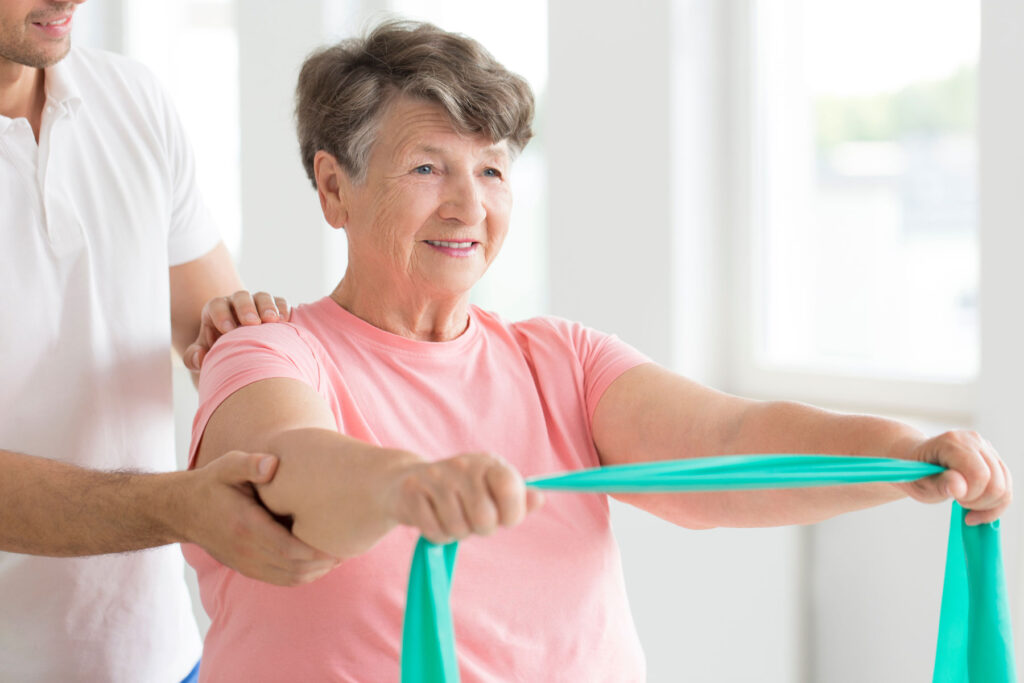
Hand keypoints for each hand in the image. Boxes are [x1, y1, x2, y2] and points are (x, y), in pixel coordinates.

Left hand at [183, 290, 289, 372]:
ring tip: (272, 320)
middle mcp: (236, 305)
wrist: (240, 357)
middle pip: (241, 297)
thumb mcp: (201, 359)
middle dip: (246, 308)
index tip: (228, 330)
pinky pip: (280, 302)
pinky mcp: (275, 310)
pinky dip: (283, 309)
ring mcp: (257, 305)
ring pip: (262, 297)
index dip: (222, 315)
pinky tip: (285, 321)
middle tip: (252, 323)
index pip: (216, 305)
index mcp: (216, 312)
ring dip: (268, 306)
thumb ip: (192, 358)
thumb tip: (199, 356)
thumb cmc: (218, 356)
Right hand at [183, 451, 338, 584]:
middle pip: (294, 569)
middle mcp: (246, 551)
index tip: (340, 543)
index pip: (289, 549)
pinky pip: (280, 580)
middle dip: (323, 563)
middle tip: (348, 549)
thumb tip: (272, 464)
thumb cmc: (213, 484)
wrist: (183, 510)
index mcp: (246, 527)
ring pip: (289, 579)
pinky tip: (318, 563)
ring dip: (316, 572)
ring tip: (337, 557)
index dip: (317, 551)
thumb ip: (249, 464)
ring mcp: (245, 564)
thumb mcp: (227, 466)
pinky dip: (302, 576)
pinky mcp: (246, 569)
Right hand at [386, 453, 544, 544]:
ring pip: (458, 528)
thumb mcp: (490, 490)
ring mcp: (435, 477)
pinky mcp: (412, 492)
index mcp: (488, 463)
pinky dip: (437, 535)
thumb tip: (540, 499)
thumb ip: (517, 497)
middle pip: (485, 518)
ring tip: (451, 518)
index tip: (504, 517)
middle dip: (481, 529)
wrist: (406, 481)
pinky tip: (434, 520)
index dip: (512, 513)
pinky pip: (434, 531)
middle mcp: (462, 465)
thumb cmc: (459, 492)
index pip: (510, 488)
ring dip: (457, 533)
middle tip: (473, 520)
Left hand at [897, 430, 1011, 524]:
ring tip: (965, 504)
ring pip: (1005, 487)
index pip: (979, 475)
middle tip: (958, 502)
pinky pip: (1006, 488)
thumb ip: (941, 484)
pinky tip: (976, 509)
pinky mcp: (993, 460)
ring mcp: (986, 449)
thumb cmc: (916, 473)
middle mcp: (973, 440)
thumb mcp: (920, 482)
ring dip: (988, 505)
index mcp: (952, 442)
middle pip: (997, 483)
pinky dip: (994, 505)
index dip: (971, 495)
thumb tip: (960, 489)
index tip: (954, 499)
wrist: (916, 461)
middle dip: (979, 502)